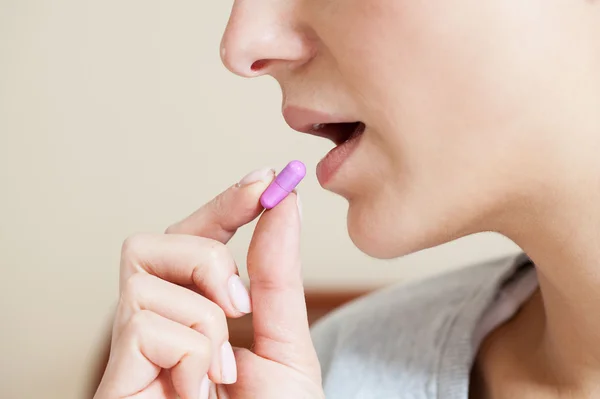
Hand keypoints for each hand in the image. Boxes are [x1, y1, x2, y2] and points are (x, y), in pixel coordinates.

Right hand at [94, 168, 323, 398]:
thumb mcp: (285, 344)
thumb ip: (278, 280)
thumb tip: (284, 206)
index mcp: (192, 319)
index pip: (192, 242)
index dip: (223, 206)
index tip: (264, 181)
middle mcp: (156, 327)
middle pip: (153, 242)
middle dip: (206, 256)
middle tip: (242, 303)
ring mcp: (131, 353)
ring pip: (143, 275)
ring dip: (204, 317)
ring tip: (222, 368)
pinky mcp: (114, 379)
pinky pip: (143, 323)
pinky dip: (191, 354)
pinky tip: (196, 390)